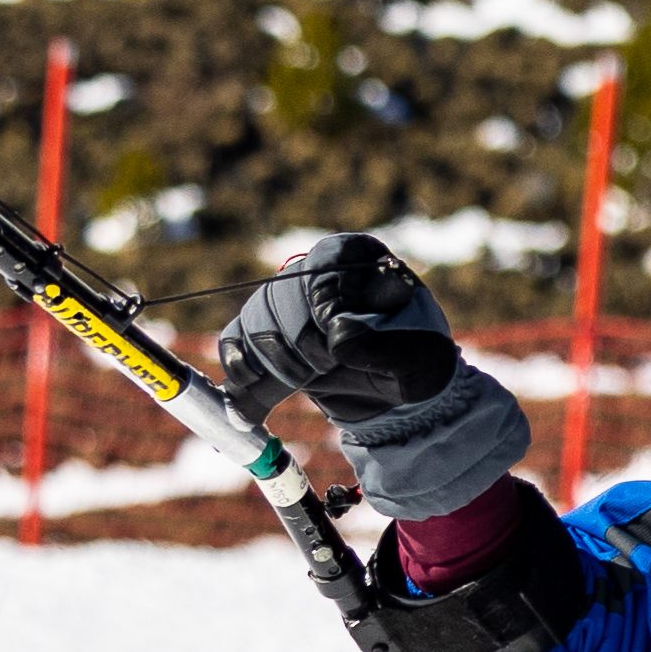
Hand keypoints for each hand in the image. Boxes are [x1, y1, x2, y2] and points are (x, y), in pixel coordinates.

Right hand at [215, 233, 527, 520]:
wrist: (396, 391)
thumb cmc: (414, 362)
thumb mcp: (416, 355)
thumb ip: (380, 343)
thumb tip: (336, 337)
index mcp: (359, 257)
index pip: (324, 261)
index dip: (327, 303)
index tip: (343, 340)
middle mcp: (316, 271)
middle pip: (280, 295)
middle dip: (299, 340)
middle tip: (326, 367)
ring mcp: (284, 302)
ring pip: (254, 322)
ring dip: (275, 361)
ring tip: (308, 379)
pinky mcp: (264, 334)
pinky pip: (234, 344)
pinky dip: (241, 371)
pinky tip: (254, 394)